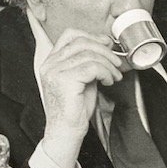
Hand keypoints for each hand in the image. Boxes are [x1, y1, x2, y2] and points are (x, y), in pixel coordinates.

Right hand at [40, 29, 121, 167]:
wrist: (66, 132)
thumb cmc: (74, 109)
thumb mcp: (82, 79)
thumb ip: (88, 62)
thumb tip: (105, 45)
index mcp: (51, 62)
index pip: (69, 35)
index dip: (91, 36)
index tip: (106, 44)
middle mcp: (49, 65)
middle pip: (81, 42)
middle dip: (104, 50)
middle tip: (116, 63)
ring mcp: (55, 72)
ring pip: (89, 54)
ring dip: (108, 64)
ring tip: (114, 76)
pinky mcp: (65, 81)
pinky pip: (92, 67)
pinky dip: (105, 72)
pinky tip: (108, 82)